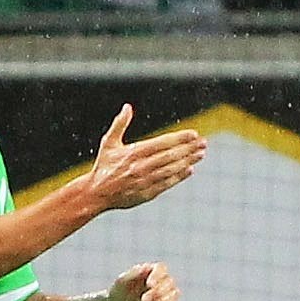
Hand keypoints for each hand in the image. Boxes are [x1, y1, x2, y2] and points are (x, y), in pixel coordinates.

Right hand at [84, 105, 205, 210]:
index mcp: (133, 152)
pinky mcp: (147, 194)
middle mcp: (141, 167)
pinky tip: (189, 170)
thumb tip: (127, 107)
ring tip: (200, 155)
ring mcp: (145, 181)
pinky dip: (179, 176)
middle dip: (189, 149)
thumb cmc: (104, 166)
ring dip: (188, 161)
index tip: (193, 134)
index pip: (162, 143)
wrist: (96, 194)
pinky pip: (167, 184)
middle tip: (203, 144)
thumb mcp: (109, 143)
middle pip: (170, 156)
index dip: (180, 138)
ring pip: (171, 169)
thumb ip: (119, 124)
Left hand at [106, 262, 179, 300]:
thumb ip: (133, 274)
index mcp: (151, 272)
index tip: (149, 285)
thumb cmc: (119, 293)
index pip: (162, 268)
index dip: (158, 275)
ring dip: (163, 300)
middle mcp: (161, 282)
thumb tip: (146, 267)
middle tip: (143, 300)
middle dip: (158, 292)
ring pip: (175, 293)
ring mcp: (165, 296)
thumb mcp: (122, 283)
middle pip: (170, 281)